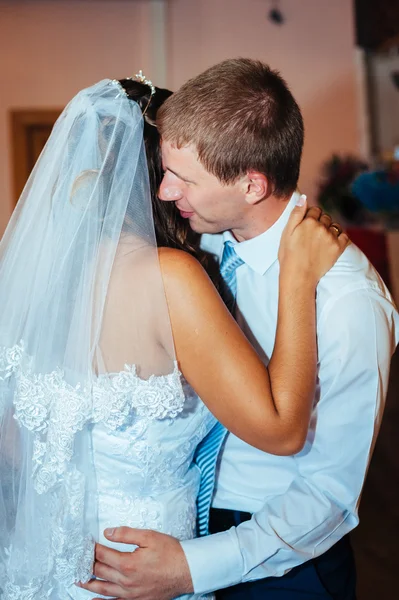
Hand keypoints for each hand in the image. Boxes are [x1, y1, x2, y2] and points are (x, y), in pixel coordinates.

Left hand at [78, 527, 192, 599]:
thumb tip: (108, 532)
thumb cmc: (170, 552)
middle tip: (79, 559)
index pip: (103, 554)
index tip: (85, 544)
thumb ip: (126, 534)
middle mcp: (126, 581)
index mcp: (128, 563)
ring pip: (104, 589)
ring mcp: (130, 594)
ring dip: (89, 584)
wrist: (187, 571)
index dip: (92, 548)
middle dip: (88, 564)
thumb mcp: (149, 536)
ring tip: (79, 580)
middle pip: (100, 571)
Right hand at [278, 195, 348, 285]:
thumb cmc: (289, 255)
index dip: (310, 216)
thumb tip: (304, 197)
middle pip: (325, 217)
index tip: (306, 225)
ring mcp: (331, 237)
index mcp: (308, 221)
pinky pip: (344, 236)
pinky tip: (331, 242)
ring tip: (321, 240)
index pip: (315, 210)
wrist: (299, 276)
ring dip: (329, 229)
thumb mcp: (286, 233)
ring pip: (334, 226)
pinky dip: (340, 237)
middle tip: (313, 234)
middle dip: (320, 222)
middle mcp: (322, 227)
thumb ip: (296, 214)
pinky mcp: (338, 248)